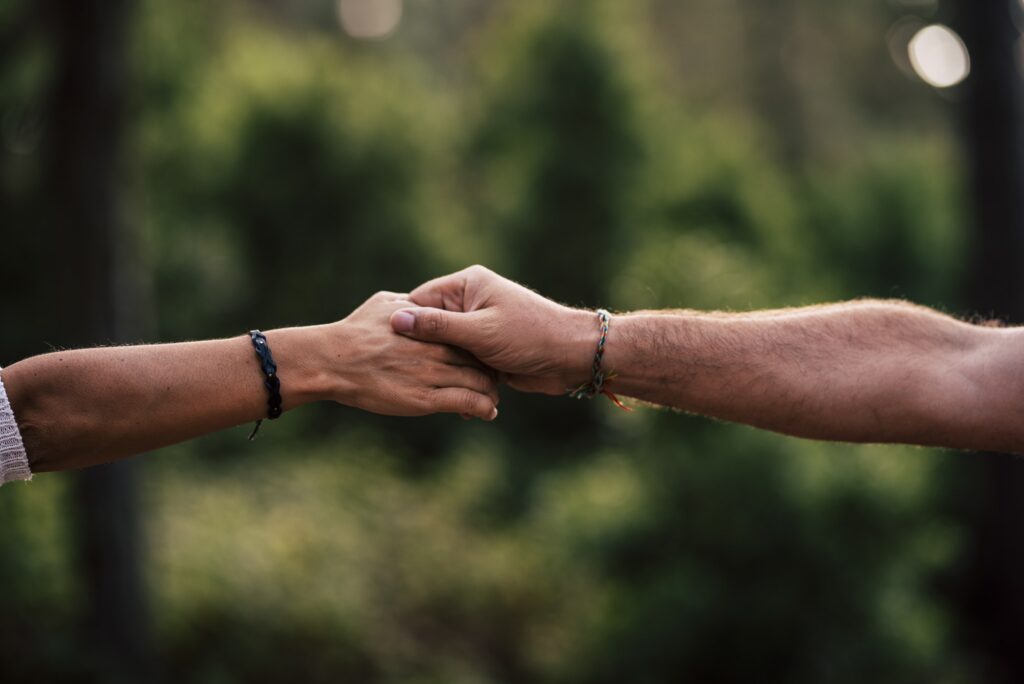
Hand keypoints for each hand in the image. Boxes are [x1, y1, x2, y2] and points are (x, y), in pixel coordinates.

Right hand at [322, 291, 499, 418]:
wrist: (332, 361)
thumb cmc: (354, 331)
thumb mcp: (385, 303)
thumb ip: (411, 305)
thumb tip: (421, 304)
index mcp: (432, 320)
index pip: (468, 329)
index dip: (477, 343)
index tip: (483, 352)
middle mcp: (437, 343)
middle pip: (477, 355)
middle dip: (489, 370)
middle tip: (495, 380)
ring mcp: (433, 370)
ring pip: (478, 380)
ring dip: (490, 392)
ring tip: (492, 400)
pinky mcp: (426, 397)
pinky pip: (466, 401)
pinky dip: (482, 408)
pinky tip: (487, 413)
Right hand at [389, 266, 596, 394]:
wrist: (572, 356)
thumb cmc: (530, 336)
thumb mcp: (480, 331)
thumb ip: (438, 327)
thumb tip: (397, 320)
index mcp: (467, 285)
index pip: (420, 300)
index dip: (404, 325)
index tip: (388, 349)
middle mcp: (471, 303)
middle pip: (431, 326)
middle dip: (422, 351)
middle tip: (404, 372)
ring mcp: (479, 327)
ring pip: (446, 348)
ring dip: (441, 368)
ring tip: (425, 387)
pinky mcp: (487, 350)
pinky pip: (462, 363)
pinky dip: (458, 378)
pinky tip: (451, 397)